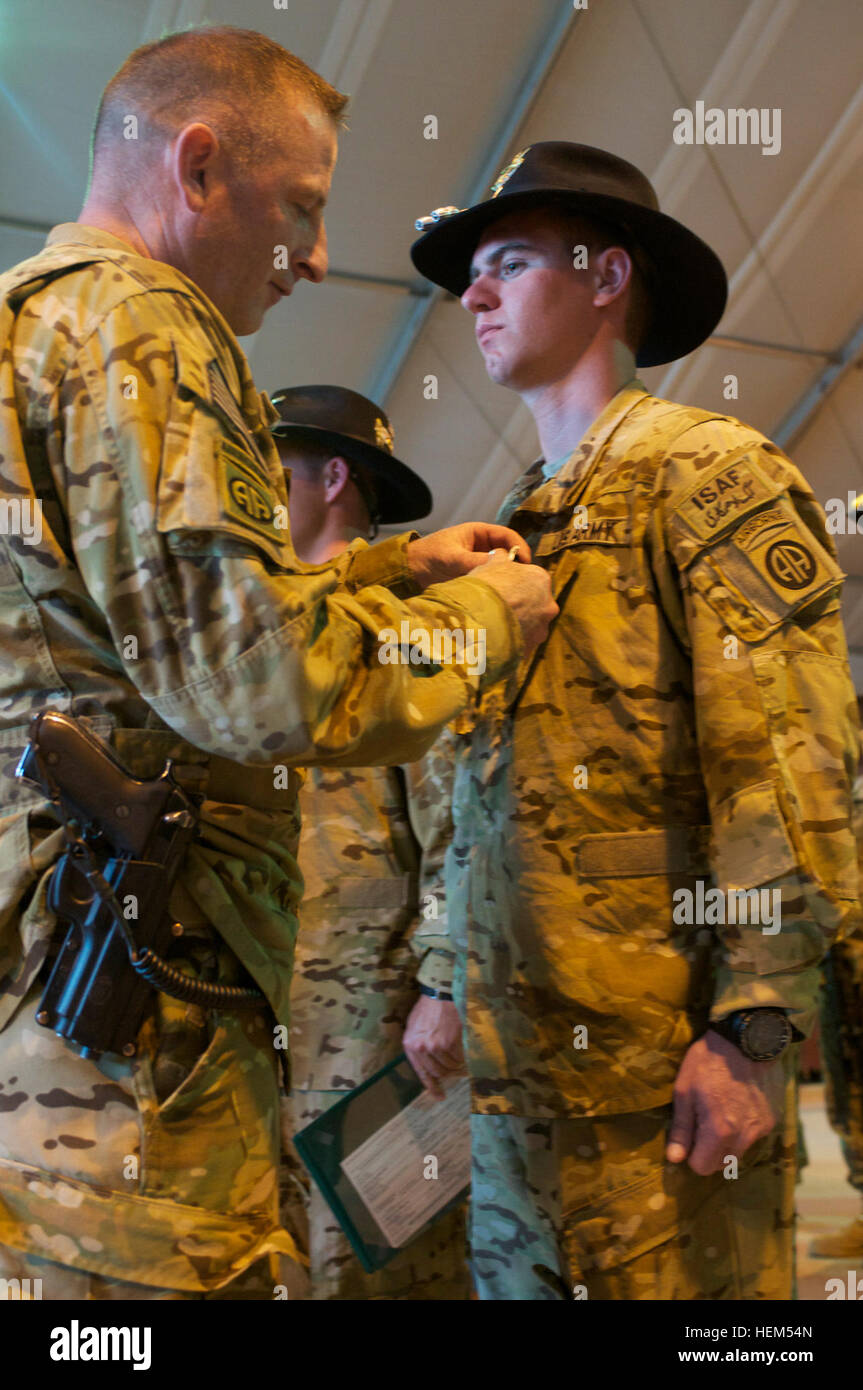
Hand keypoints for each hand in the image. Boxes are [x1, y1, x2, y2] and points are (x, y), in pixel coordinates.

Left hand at [403, 995, 463, 1100]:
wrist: (440, 993)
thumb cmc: (428, 1008)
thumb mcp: (414, 1027)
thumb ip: (418, 1045)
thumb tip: (427, 1064)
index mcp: (410, 1045)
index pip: (421, 1073)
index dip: (432, 1086)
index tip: (440, 1096)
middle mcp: (421, 1048)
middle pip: (438, 1072)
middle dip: (449, 1072)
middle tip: (457, 1070)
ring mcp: (435, 1046)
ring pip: (450, 1066)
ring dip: (457, 1064)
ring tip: (461, 1056)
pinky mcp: (449, 1042)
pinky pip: (459, 1058)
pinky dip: (464, 1057)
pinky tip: (464, 1050)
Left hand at [407, 523, 531, 587]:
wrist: (408, 573)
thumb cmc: (427, 557)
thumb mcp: (452, 557)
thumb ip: (475, 560)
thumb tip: (501, 566)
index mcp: (478, 533)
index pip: (507, 536)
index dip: (519, 546)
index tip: (526, 562)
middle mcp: (482, 547)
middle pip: (508, 553)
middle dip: (517, 565)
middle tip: (525, 580)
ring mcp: (479, 563)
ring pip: (501, 569)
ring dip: (508, 577)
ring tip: (517, 590)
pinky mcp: (475, 578)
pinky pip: (491, 581)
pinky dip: (498, 587)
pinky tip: (502, 596)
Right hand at [471, 552, 557, 654]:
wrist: (480, 624)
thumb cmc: (486, 588)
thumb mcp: (491, 564)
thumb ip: (501, 558)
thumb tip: (501, 554)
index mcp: (541, 579)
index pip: (532, 579)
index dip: (514, 583)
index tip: (502, 587)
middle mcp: (548, 604)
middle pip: (534, 603)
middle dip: (519, 606)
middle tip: (498, 608)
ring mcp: (541, 629)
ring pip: (529, 625)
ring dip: (516, 625)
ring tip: (494, 626)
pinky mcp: (531, 649)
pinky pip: (521, 643)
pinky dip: (511, 641)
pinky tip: (495, 639)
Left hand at [666, 1030, 784, 1174]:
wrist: (747, 1039)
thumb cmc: (708, 1062)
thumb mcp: (685, 1091)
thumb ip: (682, 1128)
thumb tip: (675, 1158)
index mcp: (720, 1131)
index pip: (702, 1167)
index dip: (692, 1154)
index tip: (690, 1134)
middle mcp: (745, 1136)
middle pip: (722, 1163)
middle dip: (710, 1151)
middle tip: (704, 1122)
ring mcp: (761, 1129)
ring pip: (739, 1152)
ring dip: (728, 1141)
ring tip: (722, 1110)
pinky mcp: (772, 1119)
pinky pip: (753, 1136)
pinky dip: (743, 1129)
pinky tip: (738, 1104)